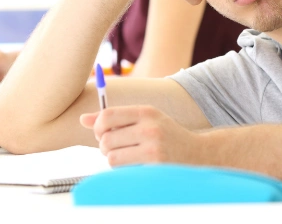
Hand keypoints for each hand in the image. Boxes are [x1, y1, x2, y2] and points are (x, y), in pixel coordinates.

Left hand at [80, 105, 204, 166]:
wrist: (198, 153)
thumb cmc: (167, 135)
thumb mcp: (146, 119)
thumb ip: (115, 118)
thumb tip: (82, 119)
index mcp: (146, 112)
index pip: (107, 115)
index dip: (97, 125)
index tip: (101, 131)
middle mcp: (149, 128)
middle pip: (105, 138)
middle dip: (105, 145)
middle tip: (116, 147)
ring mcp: (153, 148)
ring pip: (111, 156)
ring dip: (113, 159)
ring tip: (126, 156)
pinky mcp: (154, 167)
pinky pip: (122, 169)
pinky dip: (123, 169)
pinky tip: (136, 164)